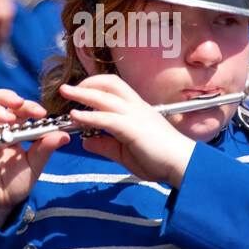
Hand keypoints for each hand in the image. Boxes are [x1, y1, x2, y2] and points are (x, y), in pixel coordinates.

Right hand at [0, 88, 68, 227]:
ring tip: (7, 118)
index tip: (41, 112)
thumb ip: (46, 148)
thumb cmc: (16, 182)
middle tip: (19, 103)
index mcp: (10, 128)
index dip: (27, 105)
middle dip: (4, 97)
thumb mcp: (35, 164)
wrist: (3, 204)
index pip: (15, 107)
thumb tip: (64, 135)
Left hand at [59, 74, 195, 186]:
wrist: (183, 165)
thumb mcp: (126, 152)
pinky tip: (76, 117)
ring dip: (82, 93)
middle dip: (86, 83)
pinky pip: (106, 118)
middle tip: (67, 88)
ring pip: (105, 96)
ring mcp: (135, 115)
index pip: (113, 89)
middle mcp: (136, 107)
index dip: (94, 87)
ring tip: (65, 92)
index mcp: (136, 110)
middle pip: (109, 83)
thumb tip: (86, 140)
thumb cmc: (160, 159)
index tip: (78, 94)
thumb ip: (106, 145)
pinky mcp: (133, 128)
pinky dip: (89, 115)